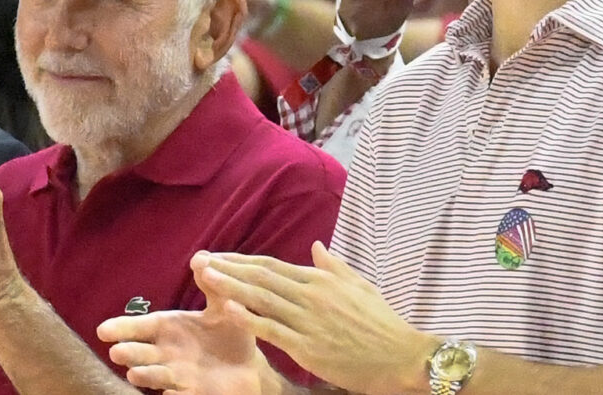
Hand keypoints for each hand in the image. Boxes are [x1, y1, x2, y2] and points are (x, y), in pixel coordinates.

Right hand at [97, 265, 267, 394]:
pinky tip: (169, 394)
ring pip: (157, 376)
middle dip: (130, 353)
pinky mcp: (195, 393)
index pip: (142, 327)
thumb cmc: (229, 334)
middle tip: (116, 352)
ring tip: (134, 374)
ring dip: (145, 376)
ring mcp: (179, 375)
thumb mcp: (223, 307)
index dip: (122, 328)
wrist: (249, 366)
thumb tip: (200, 258)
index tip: (102, 330)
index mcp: (170, 330)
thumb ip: (212, 286)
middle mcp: (168, 353)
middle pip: (143, 354)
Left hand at [192, 243, 438, 394]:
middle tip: (198, 260)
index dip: (240, 261)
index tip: (217, 256)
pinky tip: (227, 308)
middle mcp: (310, 294)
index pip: (270, 265)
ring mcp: (308, 319)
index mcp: (320, 279)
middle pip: (260, 277)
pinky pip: (272, 329)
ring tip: (204, 276)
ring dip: (229, 286)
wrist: (404, 356)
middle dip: (227, 267)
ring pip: (260, 298)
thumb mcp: (360, 286)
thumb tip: (315, 246)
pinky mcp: (308, 346)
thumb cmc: (383, 324)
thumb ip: (333, 266)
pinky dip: (248, 318)